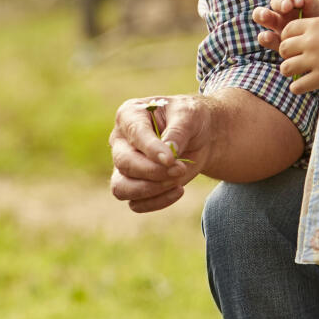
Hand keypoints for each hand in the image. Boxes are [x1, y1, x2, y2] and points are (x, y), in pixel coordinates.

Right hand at [109, 94, 218, 212]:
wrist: (197, 136)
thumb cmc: (189, 118)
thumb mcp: (189, 115)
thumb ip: (178, 132)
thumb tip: (169, 153)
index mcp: (130, 115)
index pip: (134, 134)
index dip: (151, 149)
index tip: (171, 160)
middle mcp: (120, 141)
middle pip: (125, 163)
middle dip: (154, 172)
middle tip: (180, 169)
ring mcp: (123, 165)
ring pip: (122, 187)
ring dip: (152, 190)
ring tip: (178, 182)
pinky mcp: (132, 185)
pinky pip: (135, 203)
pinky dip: (157, 202)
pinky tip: (179, 190)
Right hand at [252, 0, 318, 52]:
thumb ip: (315, 4)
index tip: (300, 1)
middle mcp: (285, 10)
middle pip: (274, 1)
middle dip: (278, 3)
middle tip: (288, 8)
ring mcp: (280, 25)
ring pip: (263, 16)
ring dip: (262, 15)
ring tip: (266, 17)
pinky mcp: (278, 42)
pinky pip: (266, 38)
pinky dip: (265, 37)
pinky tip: (268, 36)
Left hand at [277, 15, 318, 90]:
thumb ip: (316, 31)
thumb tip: (301, 40)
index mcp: (315, 24)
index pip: (287, 30)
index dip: (288, 39)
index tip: (295, 47)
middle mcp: (311, 40)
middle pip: (283, 49)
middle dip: (287, 56)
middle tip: (297, 61)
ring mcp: (315, 59)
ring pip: (285, 68)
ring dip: (290, 72)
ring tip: (299, 74)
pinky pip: (296, 86)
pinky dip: (297, 88)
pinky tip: (304, 86)